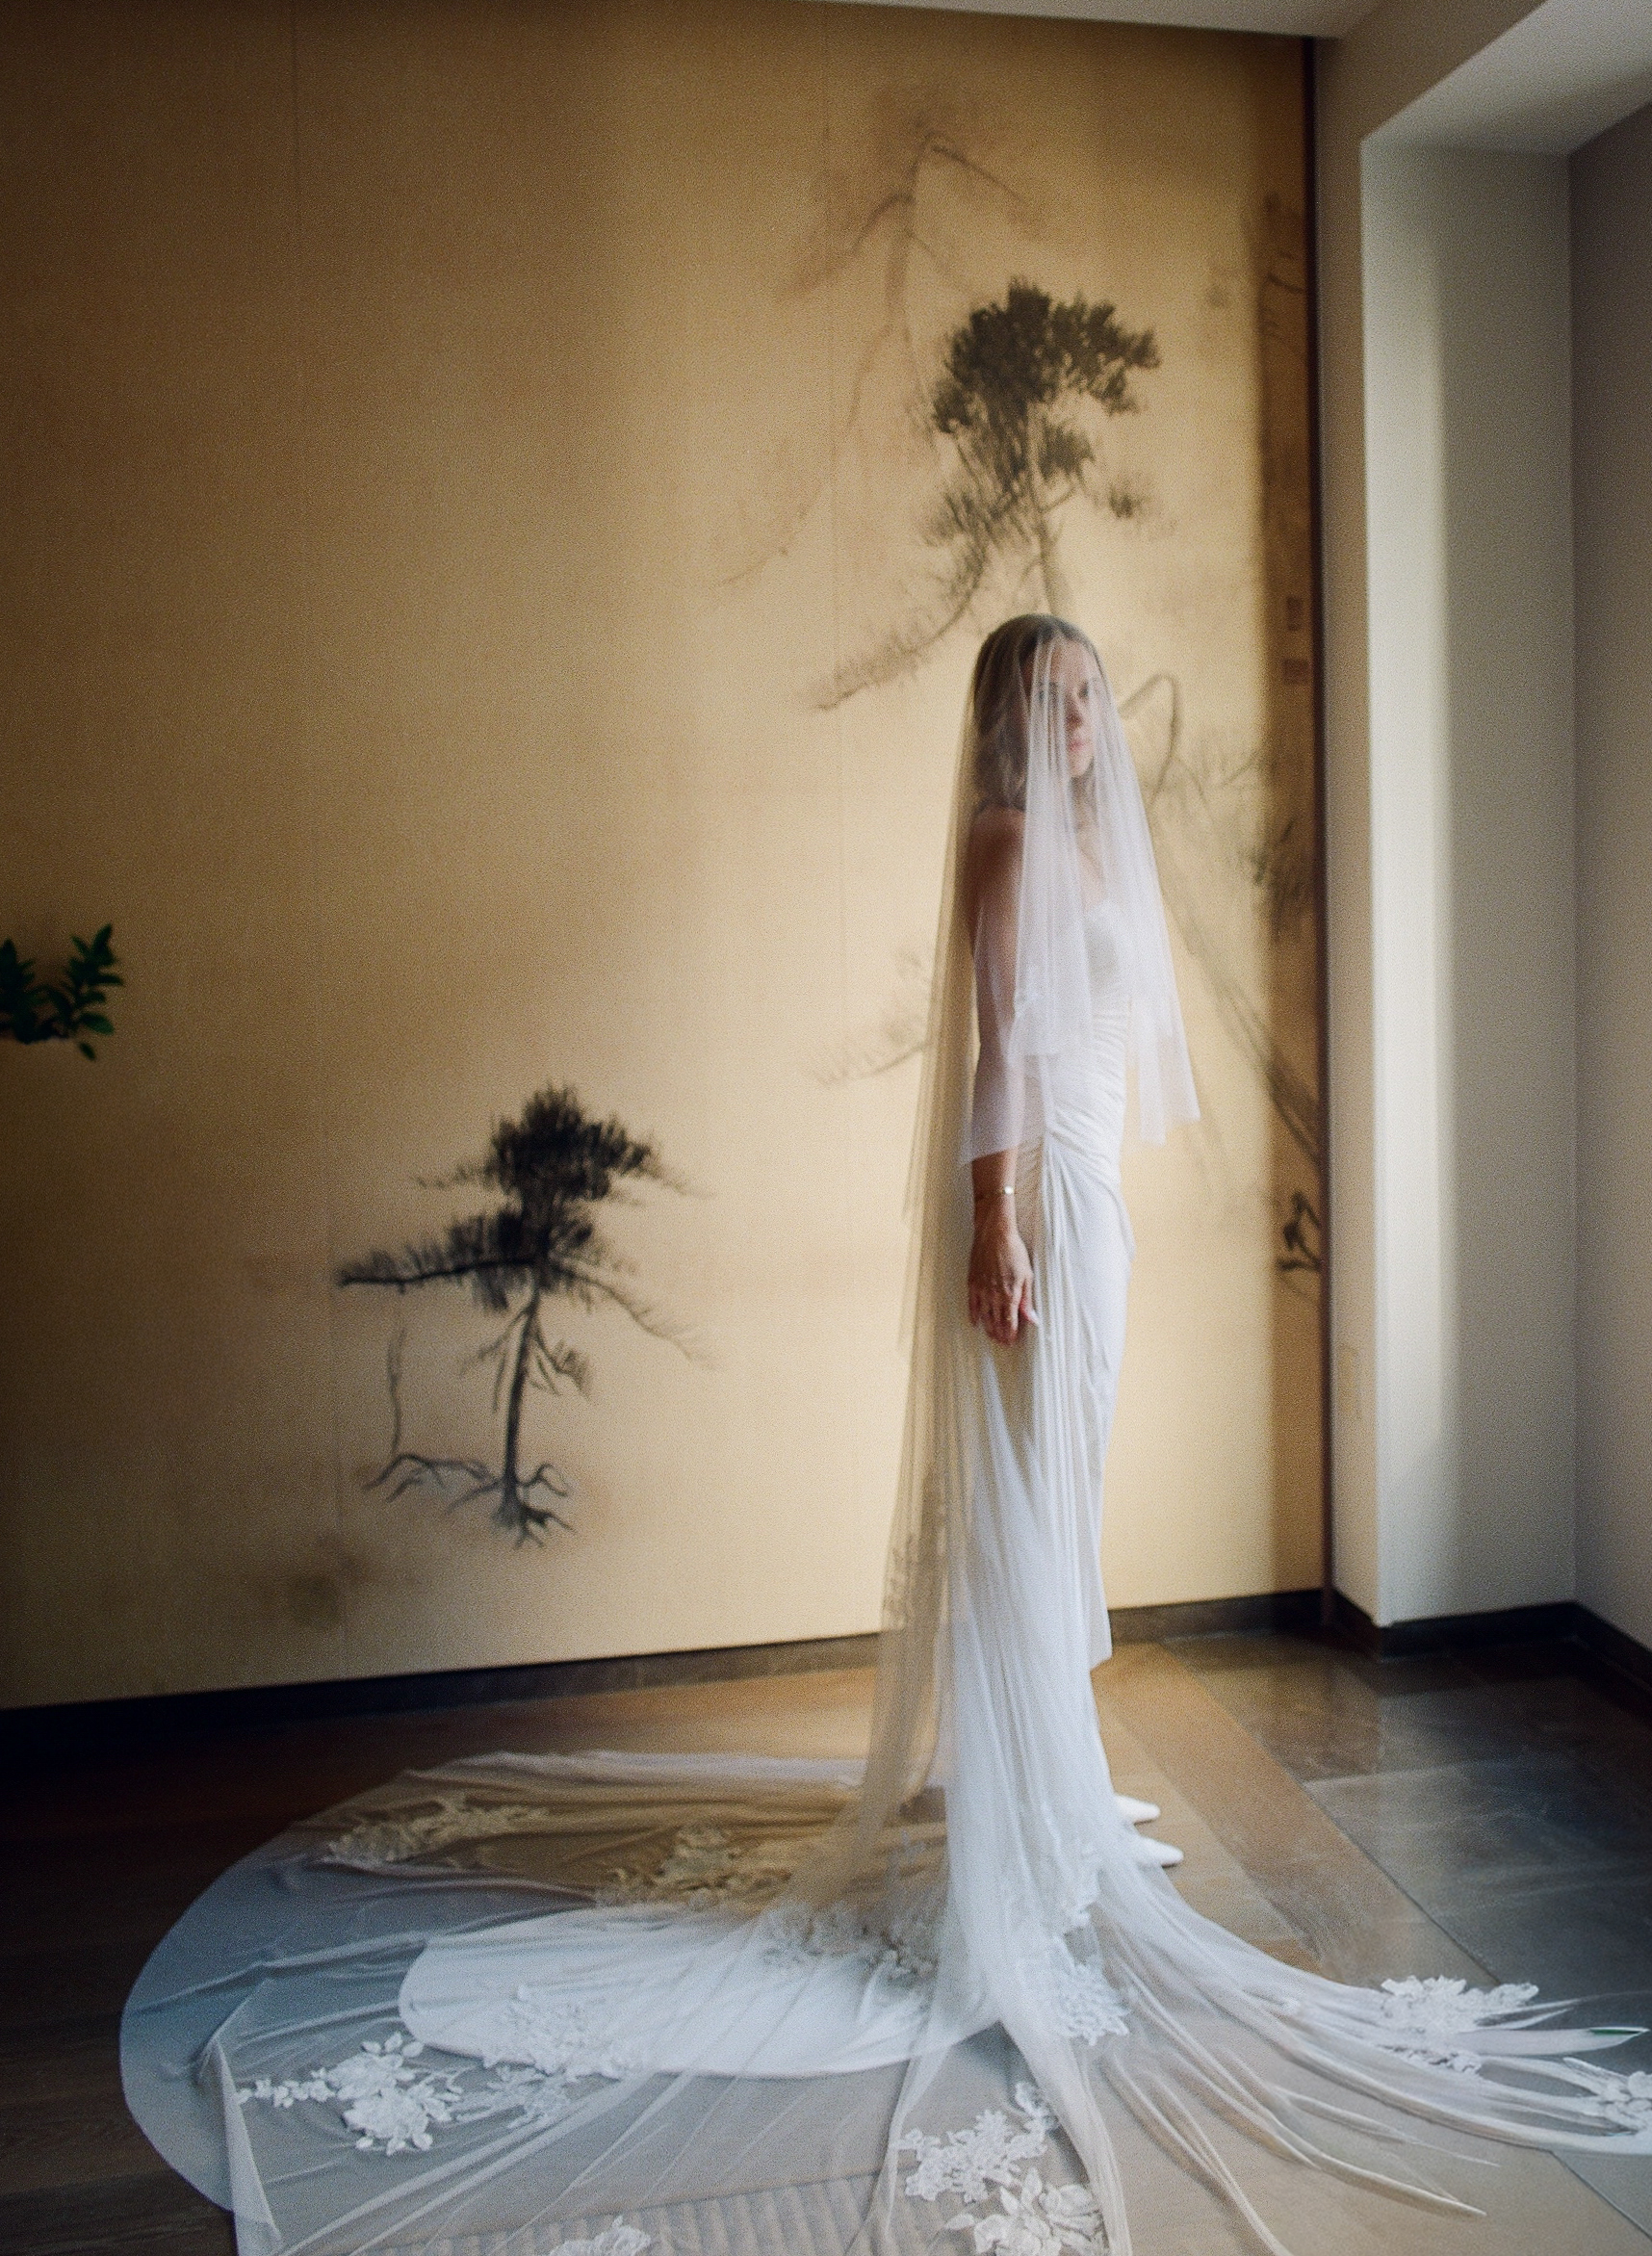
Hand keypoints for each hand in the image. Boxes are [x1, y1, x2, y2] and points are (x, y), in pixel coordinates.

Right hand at [968, 1205, 1034, 1345]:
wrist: (994, 1234)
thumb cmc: (1014, 1251)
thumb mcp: (1027, 1275)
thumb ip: (1027, 1299)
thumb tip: (1032, 1319)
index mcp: (1010, 1295)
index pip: (1009, 1322)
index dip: (1010, 1334)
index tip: (1011, 1342)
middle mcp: (994, 1295)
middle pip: (996, 1322)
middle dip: (1000, 1334)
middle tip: (1002, 1343)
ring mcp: (981, 1289)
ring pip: (984, 1316)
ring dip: (988, 1328)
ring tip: (992, 1336)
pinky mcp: (972, 1282)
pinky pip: (972, 1304)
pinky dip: (973, 1315)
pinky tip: (975, 1322)